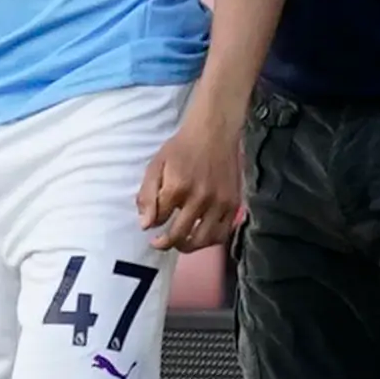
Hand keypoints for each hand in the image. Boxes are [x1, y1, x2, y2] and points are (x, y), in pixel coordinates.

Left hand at [139, 109, 240, 252]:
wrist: (214, 132)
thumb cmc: (182, 147)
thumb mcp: (156, 165)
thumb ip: (148, 195)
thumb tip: (146, 224)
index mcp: (177, 187)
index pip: (159, 219)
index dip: (153, 224)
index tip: (151, 226)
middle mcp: (200, 198)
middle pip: (180, 235)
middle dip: (166, 243)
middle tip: (160, 242)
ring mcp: (219, 203)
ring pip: (203, 240)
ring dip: (188, 247)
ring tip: (180, 243)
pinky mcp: (233, 204)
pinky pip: (222, 233)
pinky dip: (210, 240)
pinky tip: (201, 236)